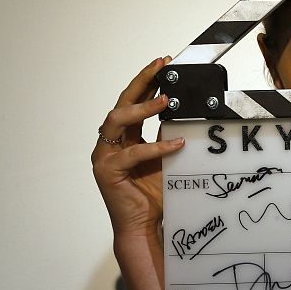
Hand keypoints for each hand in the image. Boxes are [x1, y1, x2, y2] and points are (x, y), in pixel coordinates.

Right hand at [91, 56, 184, 237]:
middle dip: (142, 82)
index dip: (147, 82)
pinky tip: (176, 144)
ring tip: (165, 99)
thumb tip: (185, 113)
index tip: (163, 64)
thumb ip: (168, 136)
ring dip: (142, 107)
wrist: (145, 225)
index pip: (133, 102)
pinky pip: (132, 153)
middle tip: (161, 67)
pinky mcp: (107, 171)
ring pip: (117, 120)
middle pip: (122, 103)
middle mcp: (110, 142)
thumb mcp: (166, 158)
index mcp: (124, 137)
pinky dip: (155, 147)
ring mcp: (105, 155)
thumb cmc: (153, 194)